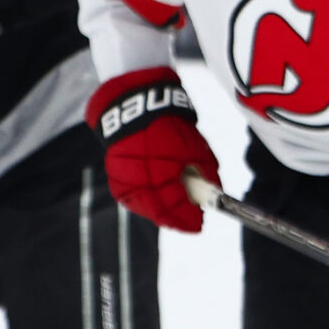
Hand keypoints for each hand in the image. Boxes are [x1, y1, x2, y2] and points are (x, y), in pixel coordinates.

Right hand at [90, 68, 215, 231]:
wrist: (132, 106)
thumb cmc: (167, 124)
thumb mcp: (195, 146)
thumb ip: (206, 172)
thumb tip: (213, 192)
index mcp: (160, 173)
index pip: (176, 207)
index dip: (189, 218)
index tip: (199, 223)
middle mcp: (138, 181)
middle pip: (159, 213)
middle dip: (176, 219)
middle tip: (191, 220)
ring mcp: (124, 181)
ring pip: (146, 209)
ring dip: (162, 212)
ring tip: (177, 210)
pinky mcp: (115, 178)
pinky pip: (134, 198)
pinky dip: (148, 202)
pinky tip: (159, 200)